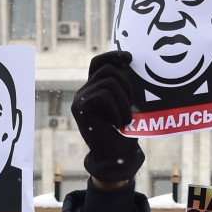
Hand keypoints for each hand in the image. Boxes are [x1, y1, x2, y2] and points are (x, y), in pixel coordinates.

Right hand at [71, 51, 144, 184]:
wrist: (116, 156)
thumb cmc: (124, 132)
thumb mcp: (126, 104)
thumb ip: (123, 87)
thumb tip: (131, 65)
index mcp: (94, 89)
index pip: (98, 63)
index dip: (113, 55)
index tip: (131, 58)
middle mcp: (84, 92)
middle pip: (107, 69)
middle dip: (126, 83)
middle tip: (132, 105)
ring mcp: (80, 99)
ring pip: (108, 82)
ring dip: (124, 101)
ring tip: (126, 119)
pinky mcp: (80, 108)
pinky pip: (104, 95)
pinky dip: (116, 109)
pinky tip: (118, 123)